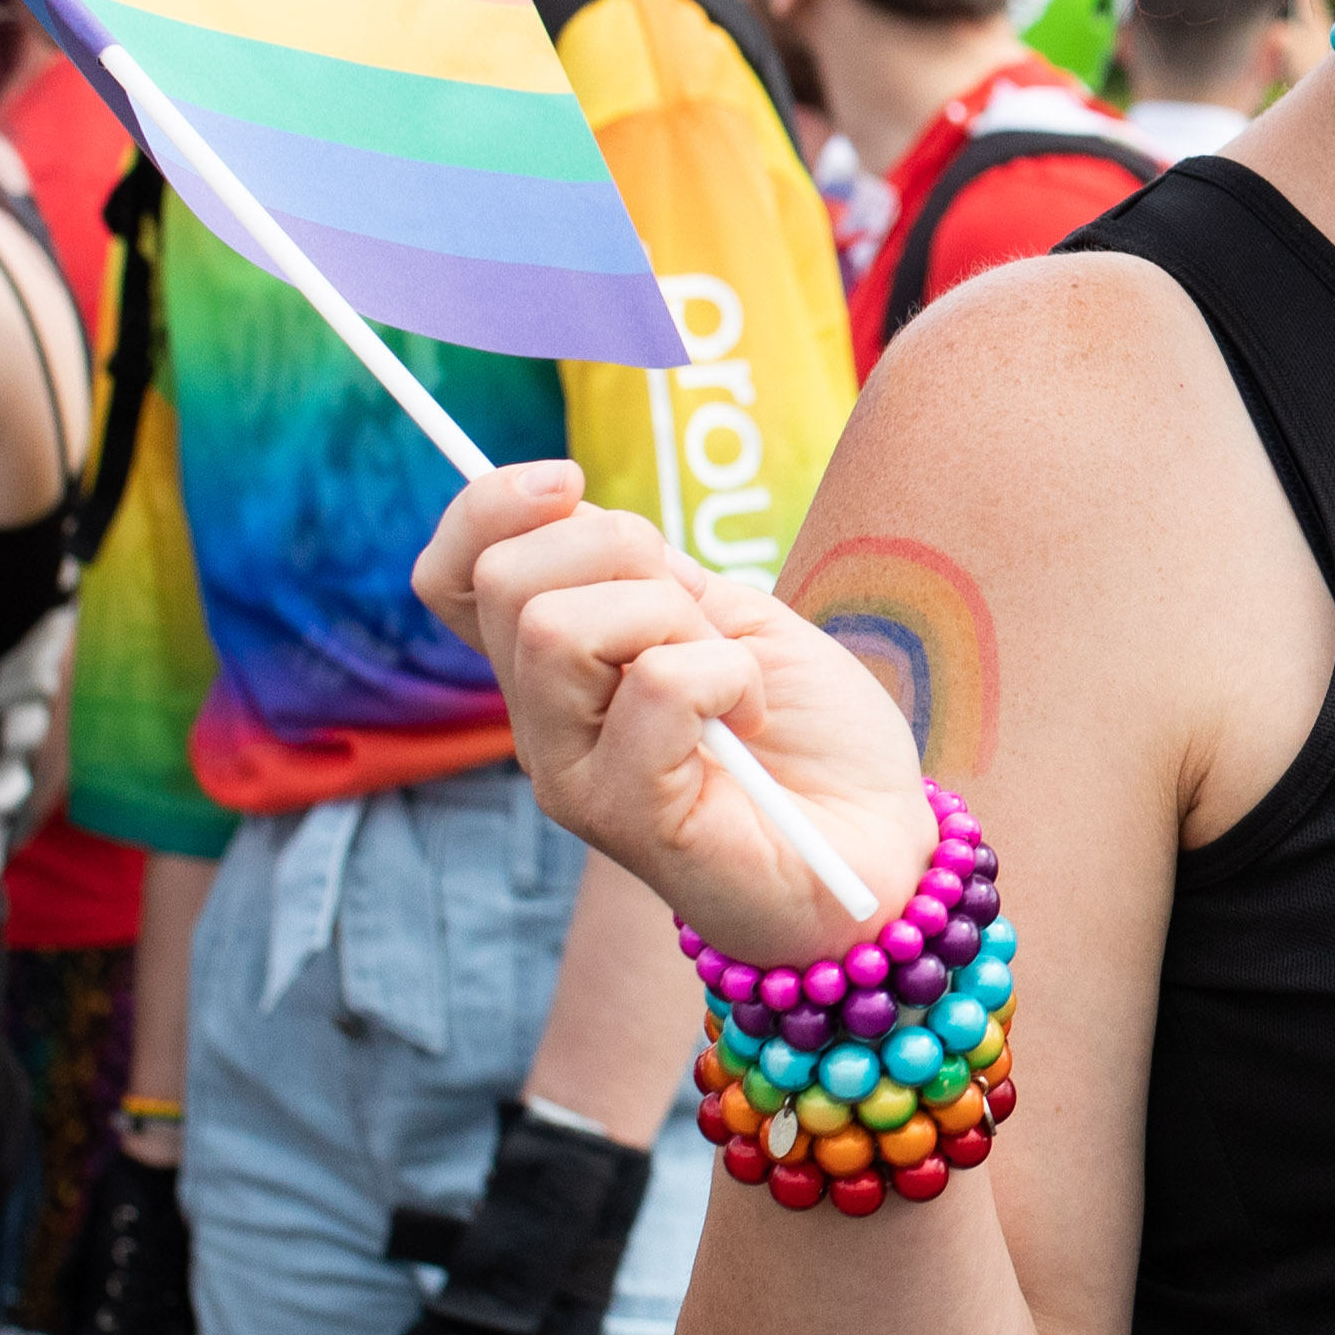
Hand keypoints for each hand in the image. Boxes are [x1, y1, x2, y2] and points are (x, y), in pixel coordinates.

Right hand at [414, 461, 937, 958]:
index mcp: (557, 672)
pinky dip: (729, 677)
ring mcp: (572, 774)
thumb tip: (574, 509)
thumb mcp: (732, 622)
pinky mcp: (623, 816)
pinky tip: (747, 723)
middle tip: (699, 617)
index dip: (486, 509)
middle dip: (623, 554)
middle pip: (510, 582)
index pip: (454, 576)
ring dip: (675, 622)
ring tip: (730, 680)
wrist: (879, 853)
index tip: (568, 481)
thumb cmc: (814, 739)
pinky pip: (658, 684)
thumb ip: (652, 577)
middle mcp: (542, 725)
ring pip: (560, 627)